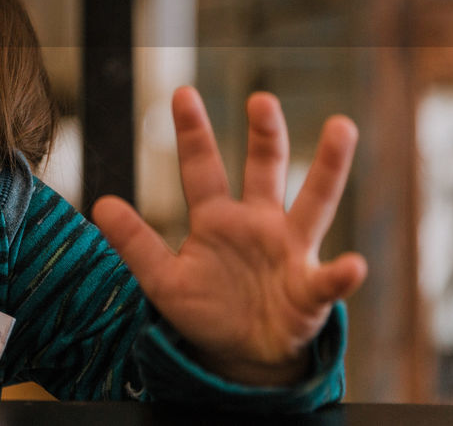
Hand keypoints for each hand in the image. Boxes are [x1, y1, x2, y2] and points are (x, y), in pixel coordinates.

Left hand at [92, 87, 367, 385]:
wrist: (244, 357)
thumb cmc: (207, 310)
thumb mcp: (163, 280)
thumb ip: (135, 243)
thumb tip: (99, 205)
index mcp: (217, 218)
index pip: (202, 167)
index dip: (192, 133)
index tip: (182, 94)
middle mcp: (258, 223)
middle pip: (264, 169)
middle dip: (264, 135)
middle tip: (261, 99)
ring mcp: (290, 252)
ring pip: (314, 203)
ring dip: (328, 167)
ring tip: (341, 127)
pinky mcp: (310, 290)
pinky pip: (329, 280)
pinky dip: (342, 274)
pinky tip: (352, 265)